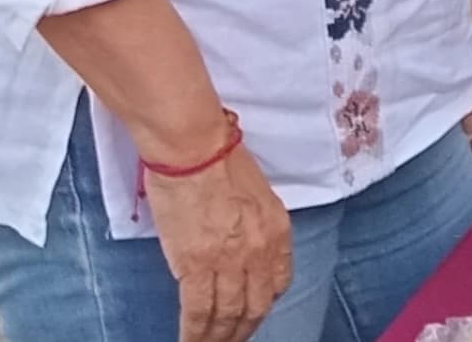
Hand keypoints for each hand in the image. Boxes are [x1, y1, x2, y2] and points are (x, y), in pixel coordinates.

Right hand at [138, 127, 292, 341]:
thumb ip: (255, 224)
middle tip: (231, 341)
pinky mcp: (196, 265)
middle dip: (243, 330)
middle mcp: (259, 252)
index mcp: (277, 231)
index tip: (253, 312)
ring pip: (227, 314)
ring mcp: (228, 262)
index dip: (264, 303)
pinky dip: (195, 333)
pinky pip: (198, 311)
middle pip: (254, 306)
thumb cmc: (218, 158)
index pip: (279, 282)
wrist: (193, 149)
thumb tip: (240, 244)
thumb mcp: (256, 193)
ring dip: (218, 338)